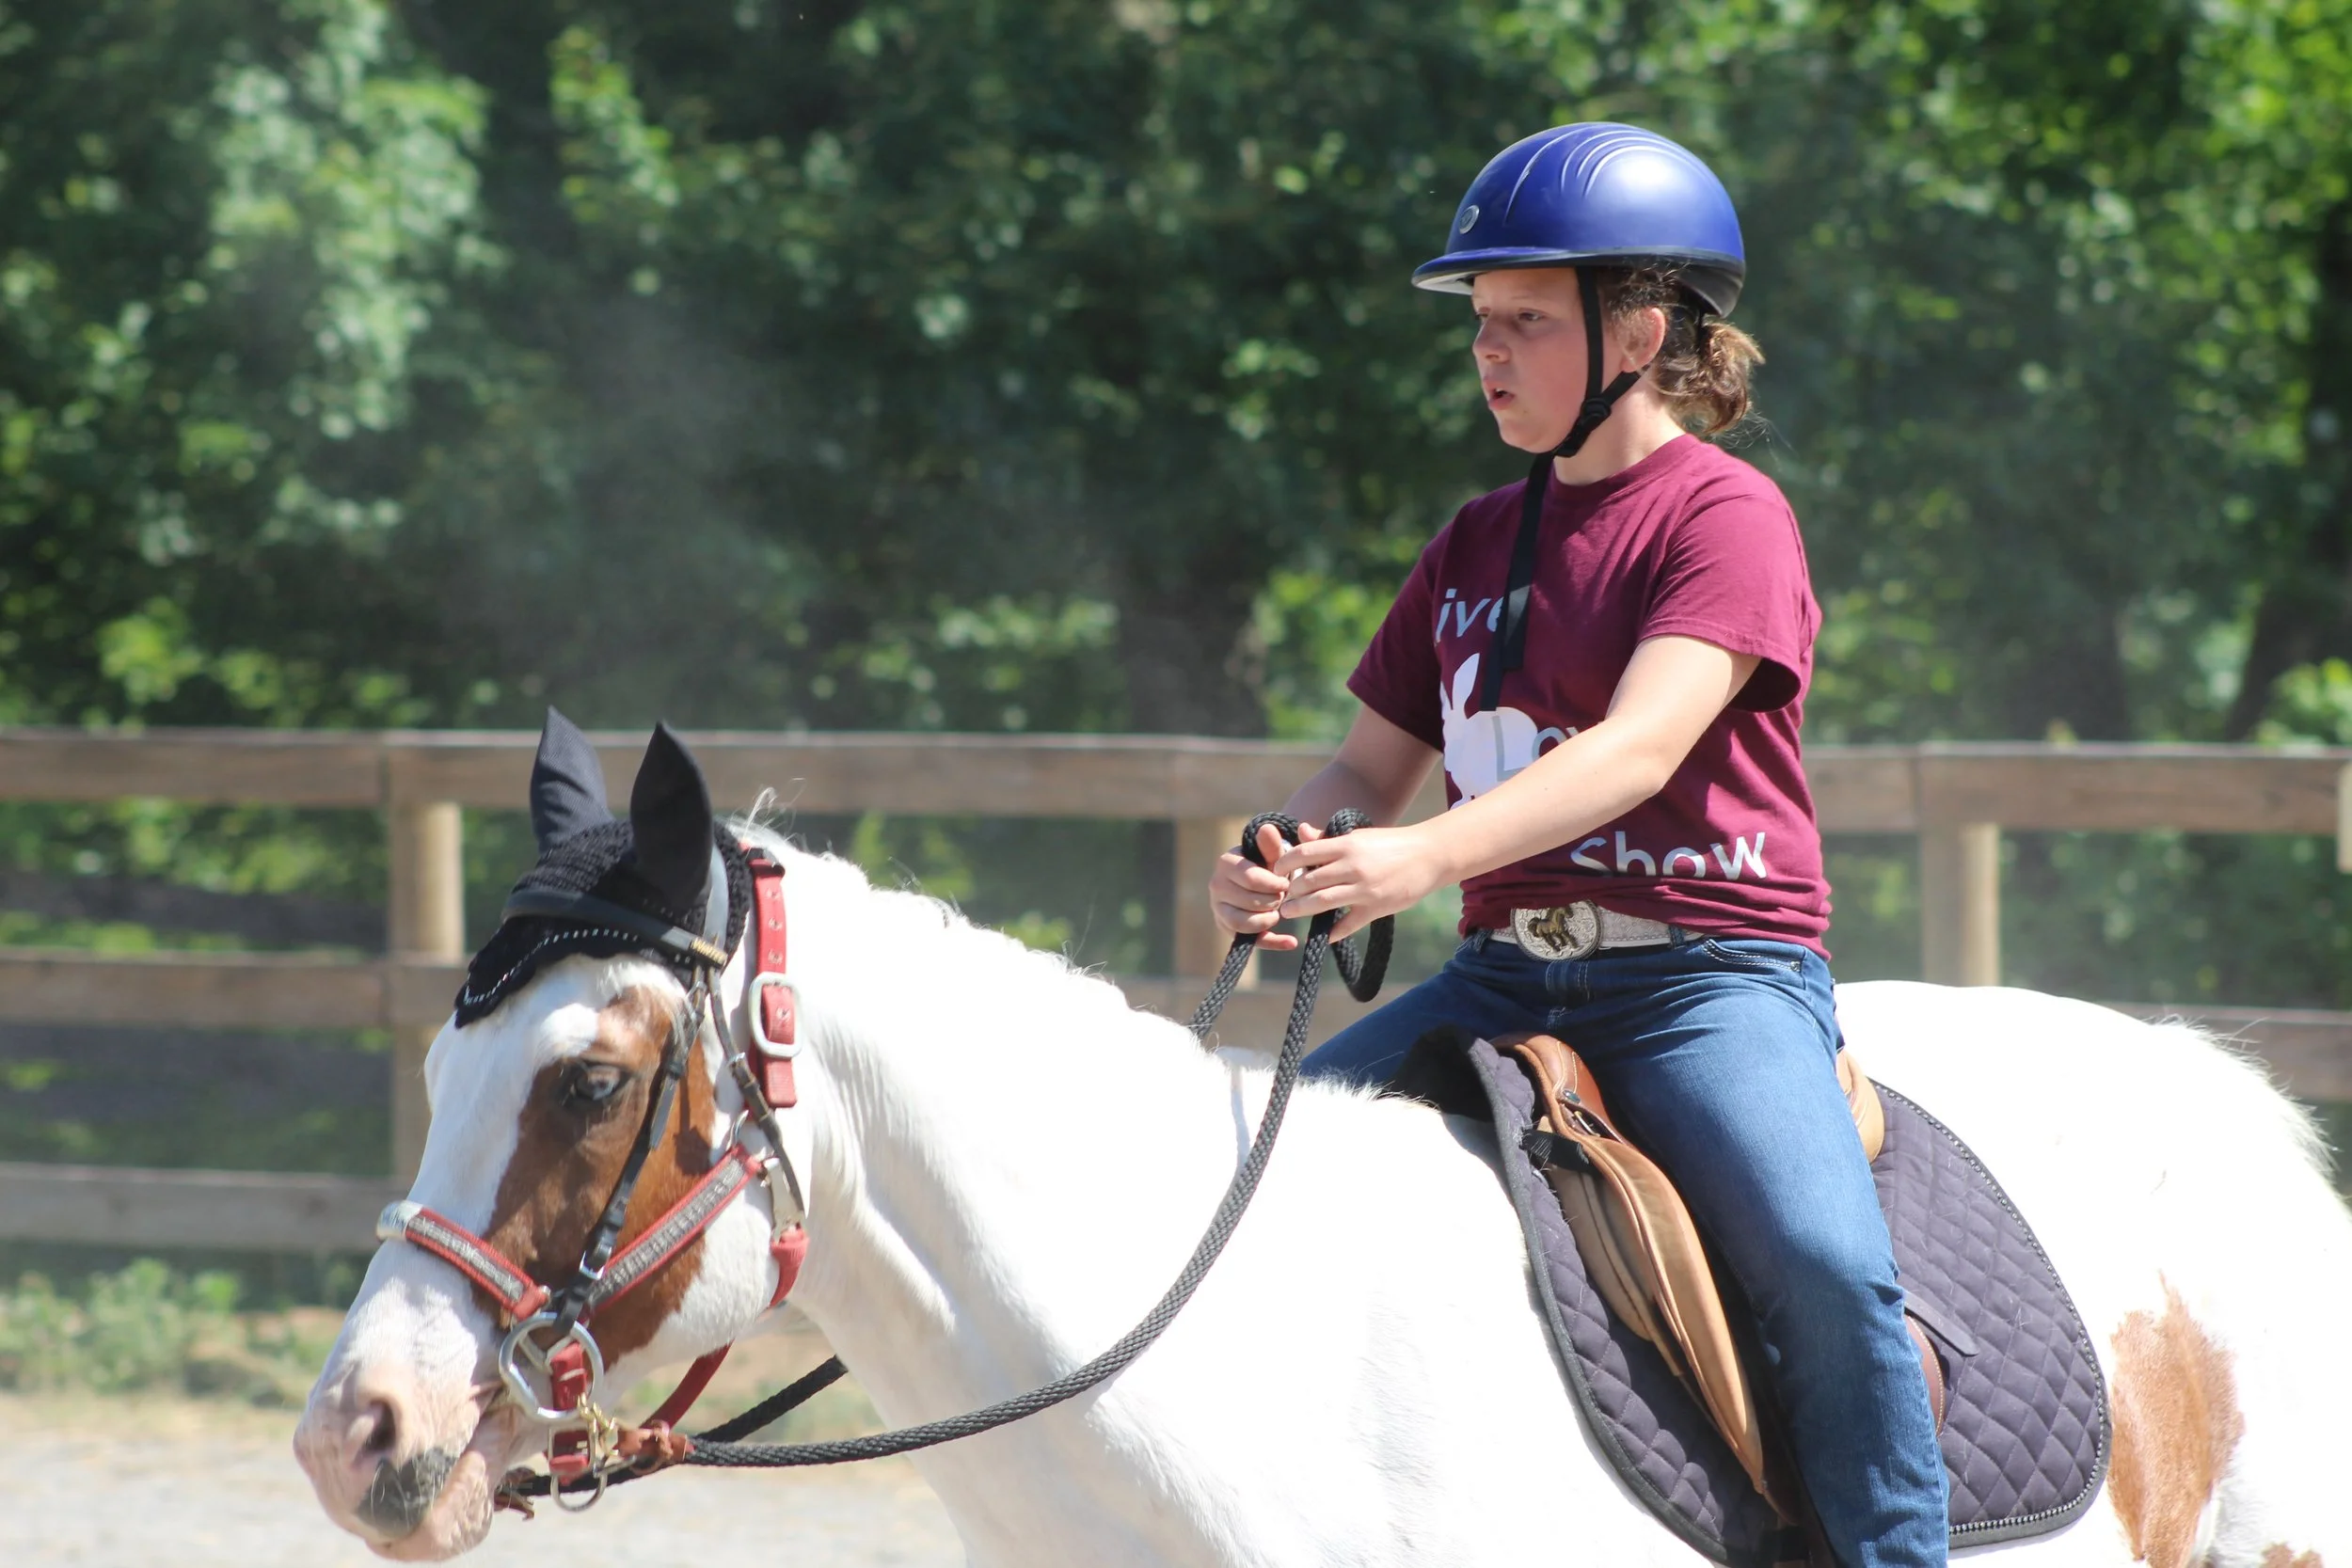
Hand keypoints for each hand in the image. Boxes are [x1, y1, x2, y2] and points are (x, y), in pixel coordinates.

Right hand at [1209, 820, 1317, 951]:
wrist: (1262, 876)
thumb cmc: (1268, 862)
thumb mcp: (1272, 852)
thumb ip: (1271, 844)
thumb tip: (1268, 830)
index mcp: (1226, 863)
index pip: (1250, 878)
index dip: (1273, 883)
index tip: (1286, 882)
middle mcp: (1216, 885)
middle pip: (1249, 901)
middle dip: (1272, 900)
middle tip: (1283, 896)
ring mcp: (1219, 908)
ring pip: (1243, 923)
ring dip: (1268, 919)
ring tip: (1280, 911)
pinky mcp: (1227, 927)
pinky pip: (1248, 940)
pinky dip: (1271, 942)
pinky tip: (1291, 942)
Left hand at [1270, 822, 1446, 940]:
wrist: (1429, 855)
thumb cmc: (1390, 844)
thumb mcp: (1358, 835)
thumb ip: (1328, 838)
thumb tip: (1301, 831)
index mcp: (1346, 845)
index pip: (1304, 853)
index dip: (1284, 863)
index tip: (1277, 871)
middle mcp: (1352, 867)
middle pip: (1308, 882)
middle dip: (1290, 891)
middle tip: (1281, 896)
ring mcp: (1364, 890)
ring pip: (1322, 903)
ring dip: (1301, 910)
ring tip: (1289, 912)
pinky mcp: (1376, 908)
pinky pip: (1348, 924)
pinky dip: (1333, 932)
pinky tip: (1323, 935)